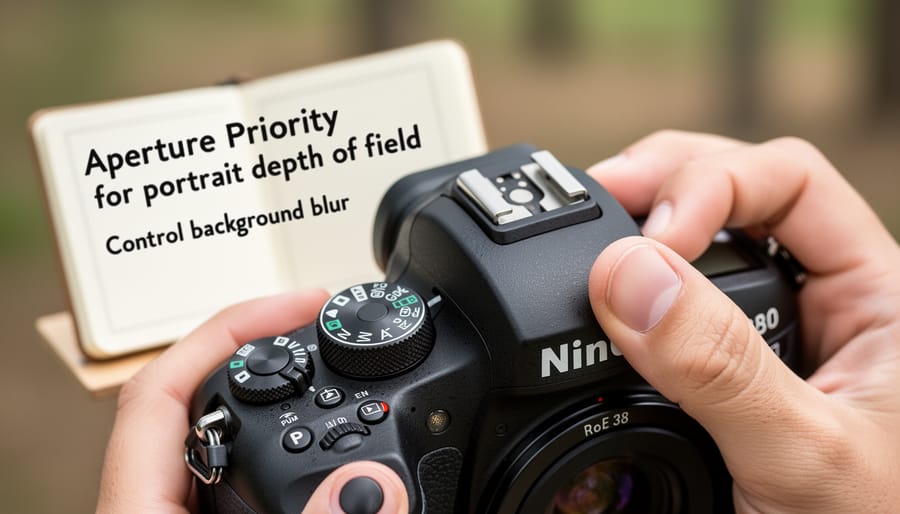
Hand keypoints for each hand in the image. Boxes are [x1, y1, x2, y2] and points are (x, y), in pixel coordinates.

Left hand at [97, 289, 408, 512]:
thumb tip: (366, 482)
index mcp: (138, 510)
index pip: (162, 387)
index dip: (231, 328)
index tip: (302, 305)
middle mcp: (155, 507)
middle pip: (199, 397)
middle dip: (264, 347)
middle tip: (325, 322)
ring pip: (228, 439)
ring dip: (280, 400)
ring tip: (330, 370)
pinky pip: (245, 475)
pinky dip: (289, 452)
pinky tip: (321, 453)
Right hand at [586, 131, 899, 512]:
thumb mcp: (801, 456)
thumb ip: (722, 368)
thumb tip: (627, 276)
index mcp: (876, 298)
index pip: (794, 181)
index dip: (713, 185)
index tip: (652, 240)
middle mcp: (822, 303)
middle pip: (738, 190)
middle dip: (660, 184)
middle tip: (595, 200)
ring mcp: (770, 336)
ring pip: (700, 242)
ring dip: (639, 226)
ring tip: (588, 236)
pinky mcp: (723, 373)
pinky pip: (671, 306)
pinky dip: (627, 288)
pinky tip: (601, 296)